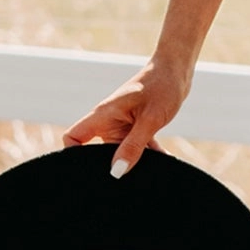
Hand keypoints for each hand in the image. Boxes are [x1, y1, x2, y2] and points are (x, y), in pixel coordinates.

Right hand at [62, 56, 191, 176]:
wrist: (177, 71)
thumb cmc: (161, 86)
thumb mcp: (150, 119)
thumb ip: (133, 147)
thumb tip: (117, 172)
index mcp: (103, 115)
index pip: (73, 137)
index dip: (73, 155)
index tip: (89, 171)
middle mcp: (109, 122)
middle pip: (98, 152)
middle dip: (113, 166)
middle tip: (131, 178)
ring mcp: (122, 125)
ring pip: (123, 152)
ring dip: (138, 160)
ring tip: (154, 169)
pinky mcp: (137, 127)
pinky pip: (138, 147)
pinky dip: (150, 154)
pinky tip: (165, 160)